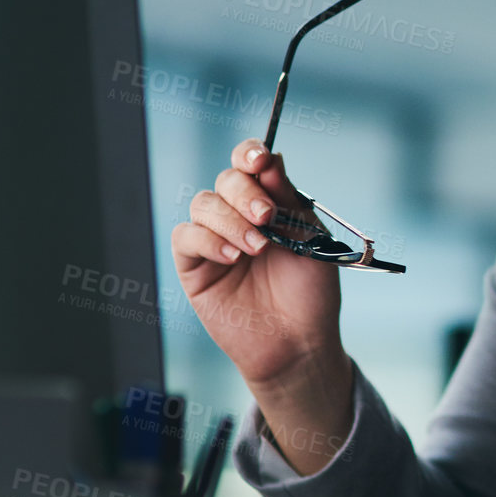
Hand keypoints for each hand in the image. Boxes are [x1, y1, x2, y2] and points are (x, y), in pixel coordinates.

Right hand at [171, 138, 344, 394]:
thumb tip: (271, 157)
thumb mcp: (310, 240)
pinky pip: (185, 237)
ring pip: (203, 204)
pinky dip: (208, 241)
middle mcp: (239, 216)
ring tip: (257, 248)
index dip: (250, 153)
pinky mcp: (194, 266)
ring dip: (230, 220)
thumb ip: (289, 201)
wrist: (299, 342)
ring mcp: (214, 240)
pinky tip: (232, 257)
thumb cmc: (310, 294)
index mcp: (270, 203)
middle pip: (226, 179)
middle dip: (245, 192)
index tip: (261, 160)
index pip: (250, 163)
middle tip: (266, 216)